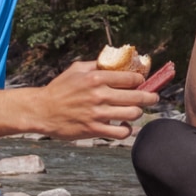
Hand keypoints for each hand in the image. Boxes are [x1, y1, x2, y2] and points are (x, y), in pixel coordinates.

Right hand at [36, 59, 156, 139]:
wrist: (42, 110)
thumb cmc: (59, 89)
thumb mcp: (76, 70)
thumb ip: (97, 66)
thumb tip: (115, 62)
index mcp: (96, 78)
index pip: (131, 78)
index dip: (142, 81)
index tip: (144, 82)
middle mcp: (99, 95)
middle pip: (137, 97)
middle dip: (150, 97)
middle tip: (154, 97)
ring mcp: (98, 114)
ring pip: (132, 114)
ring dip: (137, 113)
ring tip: (136, 111)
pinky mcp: (94, 129)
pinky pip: (120, 133)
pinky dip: (126, 130)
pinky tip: (124, 126)